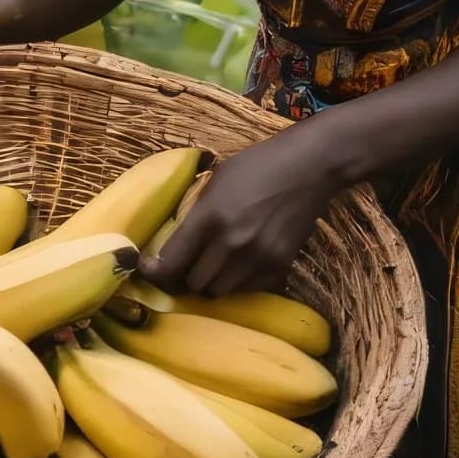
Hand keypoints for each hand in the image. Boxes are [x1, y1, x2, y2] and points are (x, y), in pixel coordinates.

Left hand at [137, 129, 342, 296]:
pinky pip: (248, 290)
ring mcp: (258, 257)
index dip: (155, 271)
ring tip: (212, 264)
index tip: (149, 268)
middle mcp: (233, 242)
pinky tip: (240, 263)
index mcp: (210, 215)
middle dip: (184, 277)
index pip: (172, 261)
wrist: (309, 166)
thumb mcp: (216, 179)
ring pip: (219, 292)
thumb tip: (171, 241)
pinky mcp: (280, 265)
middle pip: (194, 283)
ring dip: (211, 282)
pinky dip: (238, 282)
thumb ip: (195, 211)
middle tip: (184, 266)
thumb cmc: (258, 165)